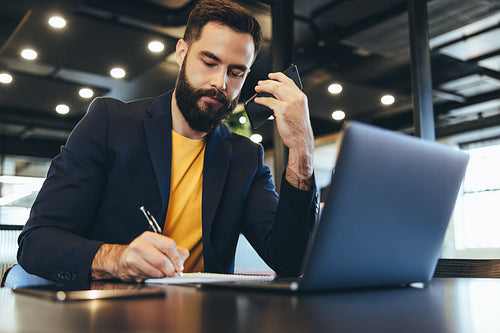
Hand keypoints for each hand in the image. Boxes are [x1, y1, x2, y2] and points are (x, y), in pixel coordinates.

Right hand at [91, 231, 188, 281]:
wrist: (119, 260)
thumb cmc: (141, 254)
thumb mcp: (158, 248)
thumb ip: (174, 251)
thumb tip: (183, 256)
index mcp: (150, 236)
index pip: (169, 245)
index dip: (176, 258)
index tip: (179, 265)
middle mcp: (141, 243)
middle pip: (163, 259)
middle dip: (171, 269)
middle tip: (172, 272)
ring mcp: (134, 254)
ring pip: (157, 269)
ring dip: (163, 274)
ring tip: (161, 273)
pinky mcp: (131, 265)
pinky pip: (150, 275)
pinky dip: (155, 277)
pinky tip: (152, 273)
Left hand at [254, 72, 313, 189]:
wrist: (300, 140)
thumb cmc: (298, 128)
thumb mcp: (297, 111)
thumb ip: (289, 102)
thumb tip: (273, 97)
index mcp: (301, 97)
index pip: (289, 81)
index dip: (279, 76)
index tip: (271, 75)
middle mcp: (297, 98)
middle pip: (280, 84)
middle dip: (268, 82)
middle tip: (259, 83)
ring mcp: (290, 103)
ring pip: (274, 89)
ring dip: (263, 88)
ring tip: (257, 89)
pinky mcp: (282, 110)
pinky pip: (269, 101)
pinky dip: (261, 100)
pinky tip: (257, 100)